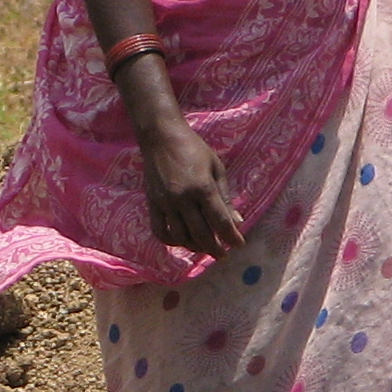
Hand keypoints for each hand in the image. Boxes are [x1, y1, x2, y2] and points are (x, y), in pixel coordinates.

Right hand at [138, 119, 244, 257]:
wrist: (161, 137)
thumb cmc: (193, 149)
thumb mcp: (216, 167)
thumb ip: (225, 196)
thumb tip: (236, 221)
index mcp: (203, 188)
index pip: (220, 221)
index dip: (231, 237)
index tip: (239, 245)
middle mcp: (184, 199)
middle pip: (201, 234)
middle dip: (215, 248)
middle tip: (222, 254)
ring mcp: (166, 203)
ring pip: (181, 237)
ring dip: (194, 247)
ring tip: (203, 248)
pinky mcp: (152, 204)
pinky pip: (160, 231)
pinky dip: (172, 241)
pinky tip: (181, 240)